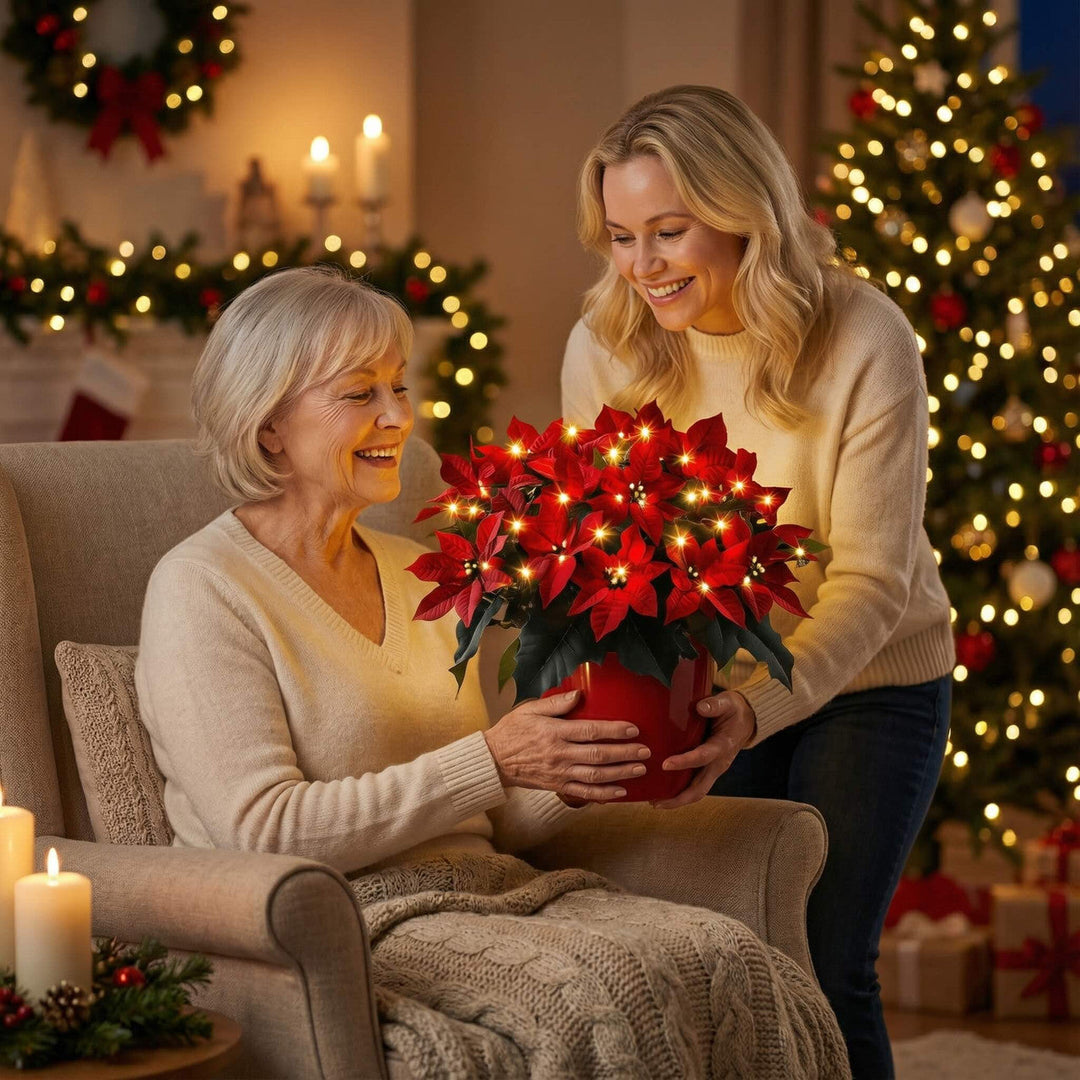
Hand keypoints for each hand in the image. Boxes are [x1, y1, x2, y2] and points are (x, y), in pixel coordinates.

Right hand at [483, 690, 650, 802]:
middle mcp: (560, 754)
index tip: (633, 728)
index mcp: (554, 732)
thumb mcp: (530, 709)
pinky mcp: (558, 786)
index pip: (590, 731)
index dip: (614, 730)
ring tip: (639, 769)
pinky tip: (621, 792)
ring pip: (595, 776)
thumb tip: (579, 694)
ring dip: (620, 773)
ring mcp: (560, 773)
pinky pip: (584, 793)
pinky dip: (604, 795)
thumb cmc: (513, 730)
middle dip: (625, 753)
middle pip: (598, 755)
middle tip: (645, 751)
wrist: (495, 760)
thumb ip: (556, 703)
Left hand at [651, 691, 756, 809]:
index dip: (684, 762)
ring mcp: (714, 769)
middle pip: (699, 788)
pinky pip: (695, 786)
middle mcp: (719, 763)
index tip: (665, 765)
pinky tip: (662, 792)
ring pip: (697, 792)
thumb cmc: (734, 711)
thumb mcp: (728, 703)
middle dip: (678, 797)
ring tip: (654, 802)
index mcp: (723, 746)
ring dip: (677, 800)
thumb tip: (700, 707)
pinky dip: (680, 792)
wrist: (747, 720)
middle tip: (656, 801)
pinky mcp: (709, 770)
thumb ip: (714, 705)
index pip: (702, 757)